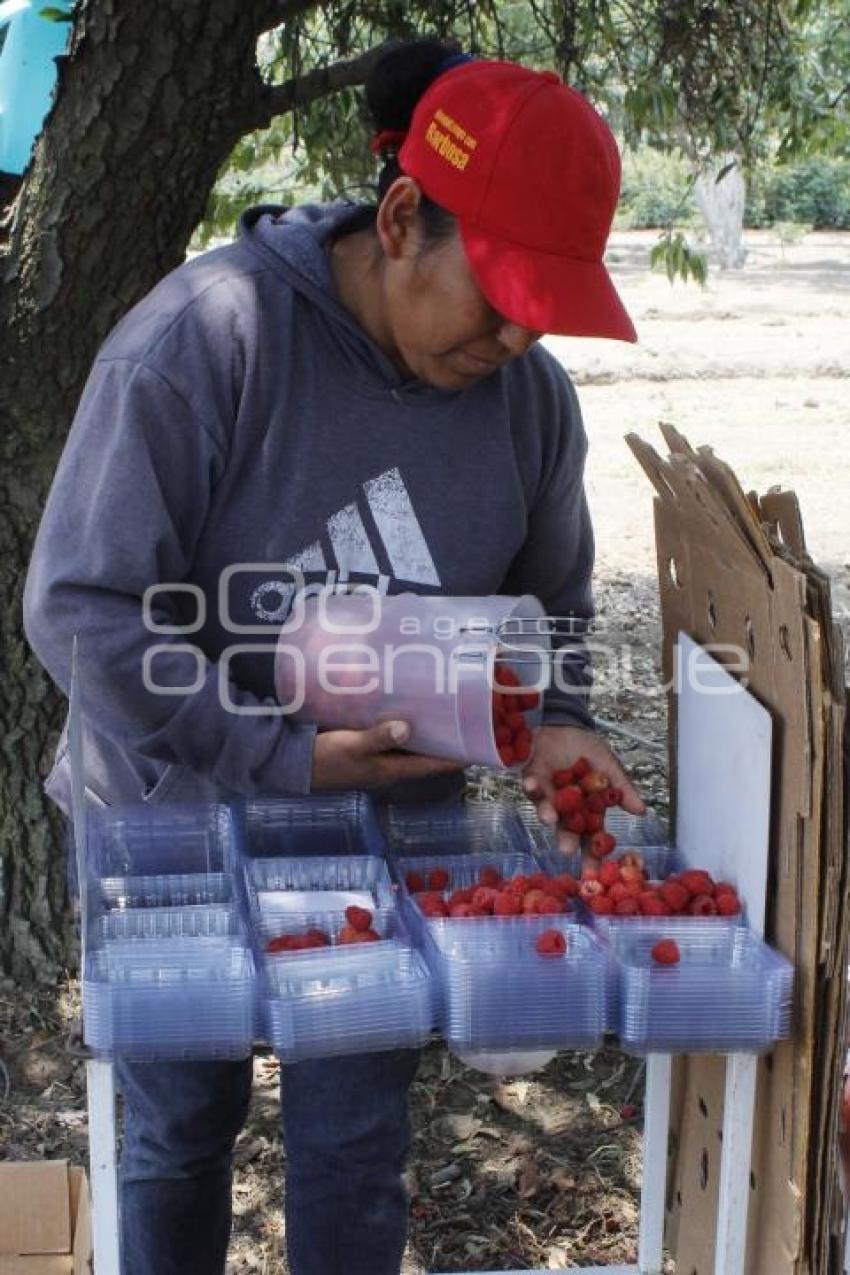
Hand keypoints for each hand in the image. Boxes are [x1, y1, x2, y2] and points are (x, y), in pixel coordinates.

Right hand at [311, 720, 464, 790]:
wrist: (294, 764)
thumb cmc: (325, 758)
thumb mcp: (352, 746)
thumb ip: (379, 737)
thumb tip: (408, 728)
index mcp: (391, 769)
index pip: (431, 764)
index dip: (455, 757)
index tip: (479, 747)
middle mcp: (389, 766)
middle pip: (425, 755)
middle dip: (445, 740)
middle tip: (465, 720)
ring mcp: (377, 758)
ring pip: (410, 747)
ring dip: (425, 733)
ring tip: (444, 711)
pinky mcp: (365, 748)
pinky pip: (393, 738)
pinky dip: (403, 727)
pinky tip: (407, 710)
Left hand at [521, 724, 644, 854]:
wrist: (567, 725)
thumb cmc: (589, 751)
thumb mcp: (609, 767)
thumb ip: (622, 789)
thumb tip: (642, 811)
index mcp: (586, 809)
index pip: (590, 836)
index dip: (591, 854)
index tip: (592, 873)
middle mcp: (565, 807)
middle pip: (566, 828)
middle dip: (565, 839)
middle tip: (566, 850)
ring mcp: (547, 793)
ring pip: (546, 808)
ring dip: (546, 813)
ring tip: (549, 818)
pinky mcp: (532, 777)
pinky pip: (531, 784)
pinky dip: (532, 784)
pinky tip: (534, 783)